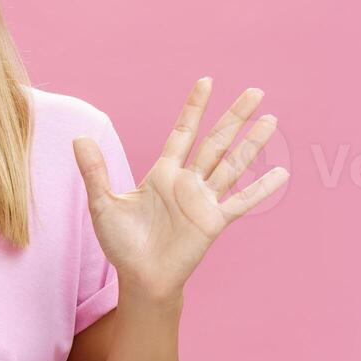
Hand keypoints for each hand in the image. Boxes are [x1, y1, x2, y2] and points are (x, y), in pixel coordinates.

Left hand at [73, 78, 288, 301]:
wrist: (139, 278)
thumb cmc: (122, 244)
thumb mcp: (103, 204)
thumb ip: (94, 171)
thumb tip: (78, 138)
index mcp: (163, 174)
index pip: (183, 132)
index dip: (194, 108)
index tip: (206, 82)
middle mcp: (188, 182)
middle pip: (216, 141)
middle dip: (234, 116)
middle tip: (255, 90)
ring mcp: (203, 201)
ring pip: (233, 164)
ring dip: (252, 143)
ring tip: (271, 119)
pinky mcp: (213, 222)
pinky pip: (241, 202)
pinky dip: (261, 189)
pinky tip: (281, 173)